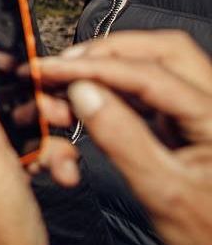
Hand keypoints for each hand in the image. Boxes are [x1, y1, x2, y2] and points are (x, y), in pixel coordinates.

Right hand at [38, 31, 211, 244]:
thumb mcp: (162, 191)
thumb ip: (122, 137)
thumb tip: (82, 93)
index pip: (147, 73)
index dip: (92, 67)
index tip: (48, 70)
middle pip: (161, 52)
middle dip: (106, 53)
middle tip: (61, 67)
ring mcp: (205, 116)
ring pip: (157, 70)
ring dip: (110, 71)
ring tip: (67, 89)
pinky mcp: (192, 129)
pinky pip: (153, 96)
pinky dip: (117, 94)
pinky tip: (88, 106)